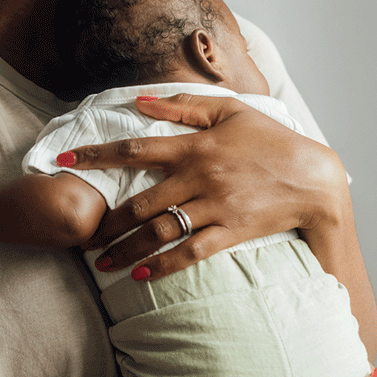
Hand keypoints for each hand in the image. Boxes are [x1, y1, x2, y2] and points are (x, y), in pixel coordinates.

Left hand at [62, 94, 348, 279]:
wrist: (314, 177)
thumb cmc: (270, 139)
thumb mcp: (230, 111)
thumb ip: (182, 105)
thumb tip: (140, 101)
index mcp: (194, 146)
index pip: (134, 149)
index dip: (95, 155)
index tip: (63, 161)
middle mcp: (199, 178)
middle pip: (140, 202)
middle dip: (106, 222)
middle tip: (82, 236)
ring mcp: (215, 207)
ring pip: (160, 232)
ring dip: (127, 250)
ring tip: (102, 264)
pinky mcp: (230, 232)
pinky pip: (190, 253)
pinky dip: (163, 265)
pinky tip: (141, 275)